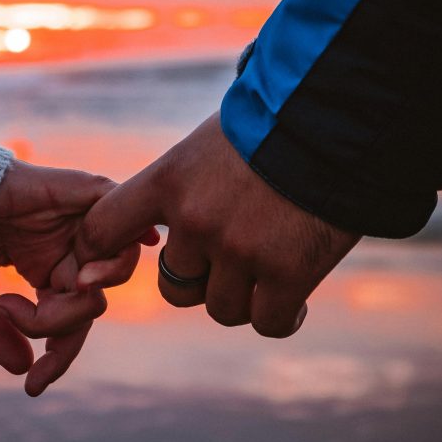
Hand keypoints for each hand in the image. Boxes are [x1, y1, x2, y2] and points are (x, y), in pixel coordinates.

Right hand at [0, 160, 155, 395]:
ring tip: (52, 298)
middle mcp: (64, 245)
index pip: (66, 320)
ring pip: (113, 268)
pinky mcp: (82, 191)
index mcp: (41, 265)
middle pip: (90, 303)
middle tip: (15, 316)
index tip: (33, 387)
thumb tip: (23, 370)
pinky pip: (123, 216)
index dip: (56, 358)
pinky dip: (127, 239)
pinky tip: (110, 262)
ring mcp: (75, 220)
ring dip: (86, 297)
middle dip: (60, 329)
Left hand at [76, 112, 359, 336]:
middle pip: (175, 287)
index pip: (103, 229)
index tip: (117, 259)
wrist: (341, 118)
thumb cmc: (274, 122)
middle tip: (232, 257)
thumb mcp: (208, 143)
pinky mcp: (289, 274)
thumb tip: (156, 222)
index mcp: (169, 180)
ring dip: (243, 298)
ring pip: (222, 308)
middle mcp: (197, 221)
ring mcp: (242, 251)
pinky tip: (295, 299)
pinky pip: (268, 322)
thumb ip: (180, 184)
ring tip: (269, 272)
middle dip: (200, 280)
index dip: (101, 253)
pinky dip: (282, 316)